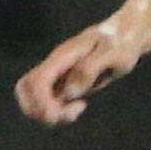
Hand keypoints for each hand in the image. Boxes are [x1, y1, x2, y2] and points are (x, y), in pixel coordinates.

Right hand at [15, 22, 140, 124]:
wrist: (125, 35)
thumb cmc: (121, 42)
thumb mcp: (114, 54)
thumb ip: (91, 69)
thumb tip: (71, 93)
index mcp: (64, 56)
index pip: (37, 81)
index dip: (42, 102)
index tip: (59, 114)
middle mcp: (55, 65)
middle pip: (25, 89)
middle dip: (39, 110)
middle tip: (66, 114)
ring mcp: (58, 74)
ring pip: (34, 98)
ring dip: (49, 114)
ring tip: (75, 111)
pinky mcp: (65, 83)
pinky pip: (49, 102)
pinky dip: (59, 112)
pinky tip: (80, 107)